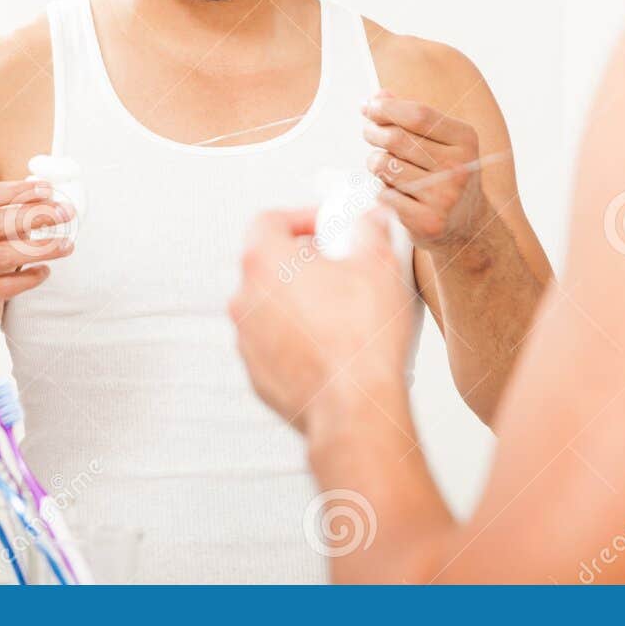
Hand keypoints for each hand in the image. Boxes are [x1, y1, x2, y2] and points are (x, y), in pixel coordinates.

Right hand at [0, 179, 72, 338]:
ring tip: (67, 245)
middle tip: (65, 214)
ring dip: (40, 248)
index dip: (17, 190)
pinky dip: (29, 278)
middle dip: (35, 215)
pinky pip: (4, 285)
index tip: (49, 189)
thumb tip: (49, 199)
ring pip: (1, 254)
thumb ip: (9, 213)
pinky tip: (45, 272)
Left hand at [229, 208, 417, 434]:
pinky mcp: (258, 374)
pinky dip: (298, 339)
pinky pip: (275, 344)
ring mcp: (247, 340)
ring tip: (342, 310)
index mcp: (263, 262)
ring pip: (270, 307)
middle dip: (304, 261)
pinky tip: (334, 345)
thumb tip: (370, 223)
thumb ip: (370, 231)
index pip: (269, 221)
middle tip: (340, 267)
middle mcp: (245, 300)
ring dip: (300, 302)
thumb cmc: (361, 340)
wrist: (355, 407)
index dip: (300, 218)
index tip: (326, 227)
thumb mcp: (379, 265)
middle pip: (267, 264)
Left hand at [363, 91, 485, 247]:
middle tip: (368, 132)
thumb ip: (411, 117)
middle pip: (397, 139)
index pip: (419, 115)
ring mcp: (445, 197)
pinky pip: (385, 195)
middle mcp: (459, 167)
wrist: (466, 225)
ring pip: (386, 166)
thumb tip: (378, 96)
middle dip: (373, 132)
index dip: (387, 108)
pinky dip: (383, 190)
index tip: (368, 106)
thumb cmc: (445, 174)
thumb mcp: (440, 141)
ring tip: (383, 165)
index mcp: (465, 140)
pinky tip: (398, 193)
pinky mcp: (428, 221)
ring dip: (375, 162)